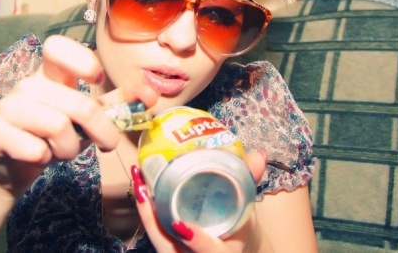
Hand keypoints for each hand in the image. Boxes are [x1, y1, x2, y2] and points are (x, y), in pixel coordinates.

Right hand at [0, 35, 156, 196]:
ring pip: (58, 126)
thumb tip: (150, 93)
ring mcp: (9, 107)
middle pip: (78, 103)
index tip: (97, 79)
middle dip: (102, 131)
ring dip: (71, 149)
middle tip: (107, 144)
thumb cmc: (55, 136)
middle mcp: (27, 85)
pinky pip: (33, 147)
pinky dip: (45, 158)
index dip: (82, 60)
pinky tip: (40, 156)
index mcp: (50, 75)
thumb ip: (115, 104)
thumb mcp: (86, 117)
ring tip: (65, 151)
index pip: (57, 46)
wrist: (15, 165)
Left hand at [132, 151, 267, 252]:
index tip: (182, 225)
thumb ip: (249, 182)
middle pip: (169, 248)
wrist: (234, 247)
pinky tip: (141, 188)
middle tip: (143, 187)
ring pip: (158, 239)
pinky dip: (147, 211)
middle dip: (153, 220)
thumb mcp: (247, 208)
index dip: (198, 242)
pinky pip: (155, 232)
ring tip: (139, 179)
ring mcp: (180, 252)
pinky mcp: (170, 245)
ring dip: (145, 210)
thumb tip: (258, 155)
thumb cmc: (239, 228)